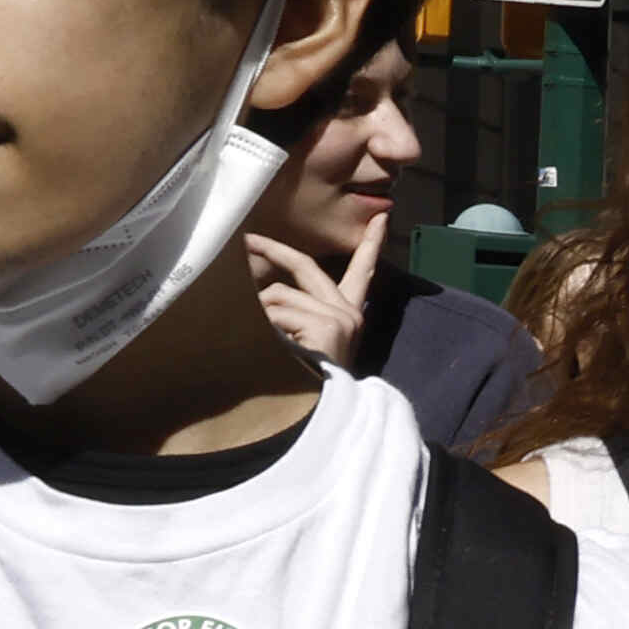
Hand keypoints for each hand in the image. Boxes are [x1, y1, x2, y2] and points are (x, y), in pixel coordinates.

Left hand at [245, 227, 372, 366]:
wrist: (312, 412)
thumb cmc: (301, 377)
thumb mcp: (301, 336)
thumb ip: (293, 309)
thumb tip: (265, 288)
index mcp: (347, 314)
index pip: (361, 272)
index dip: (371, 242)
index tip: (381, 217)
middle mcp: (349, 313)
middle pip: (305, 265)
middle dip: (273, 250)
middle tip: (248, 239)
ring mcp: (339, 318)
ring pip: (278, 294)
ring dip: (259, 314)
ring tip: (261, 341)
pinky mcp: (326, 327)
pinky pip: (274, 313)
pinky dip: (260, 328)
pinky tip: (269, 349)